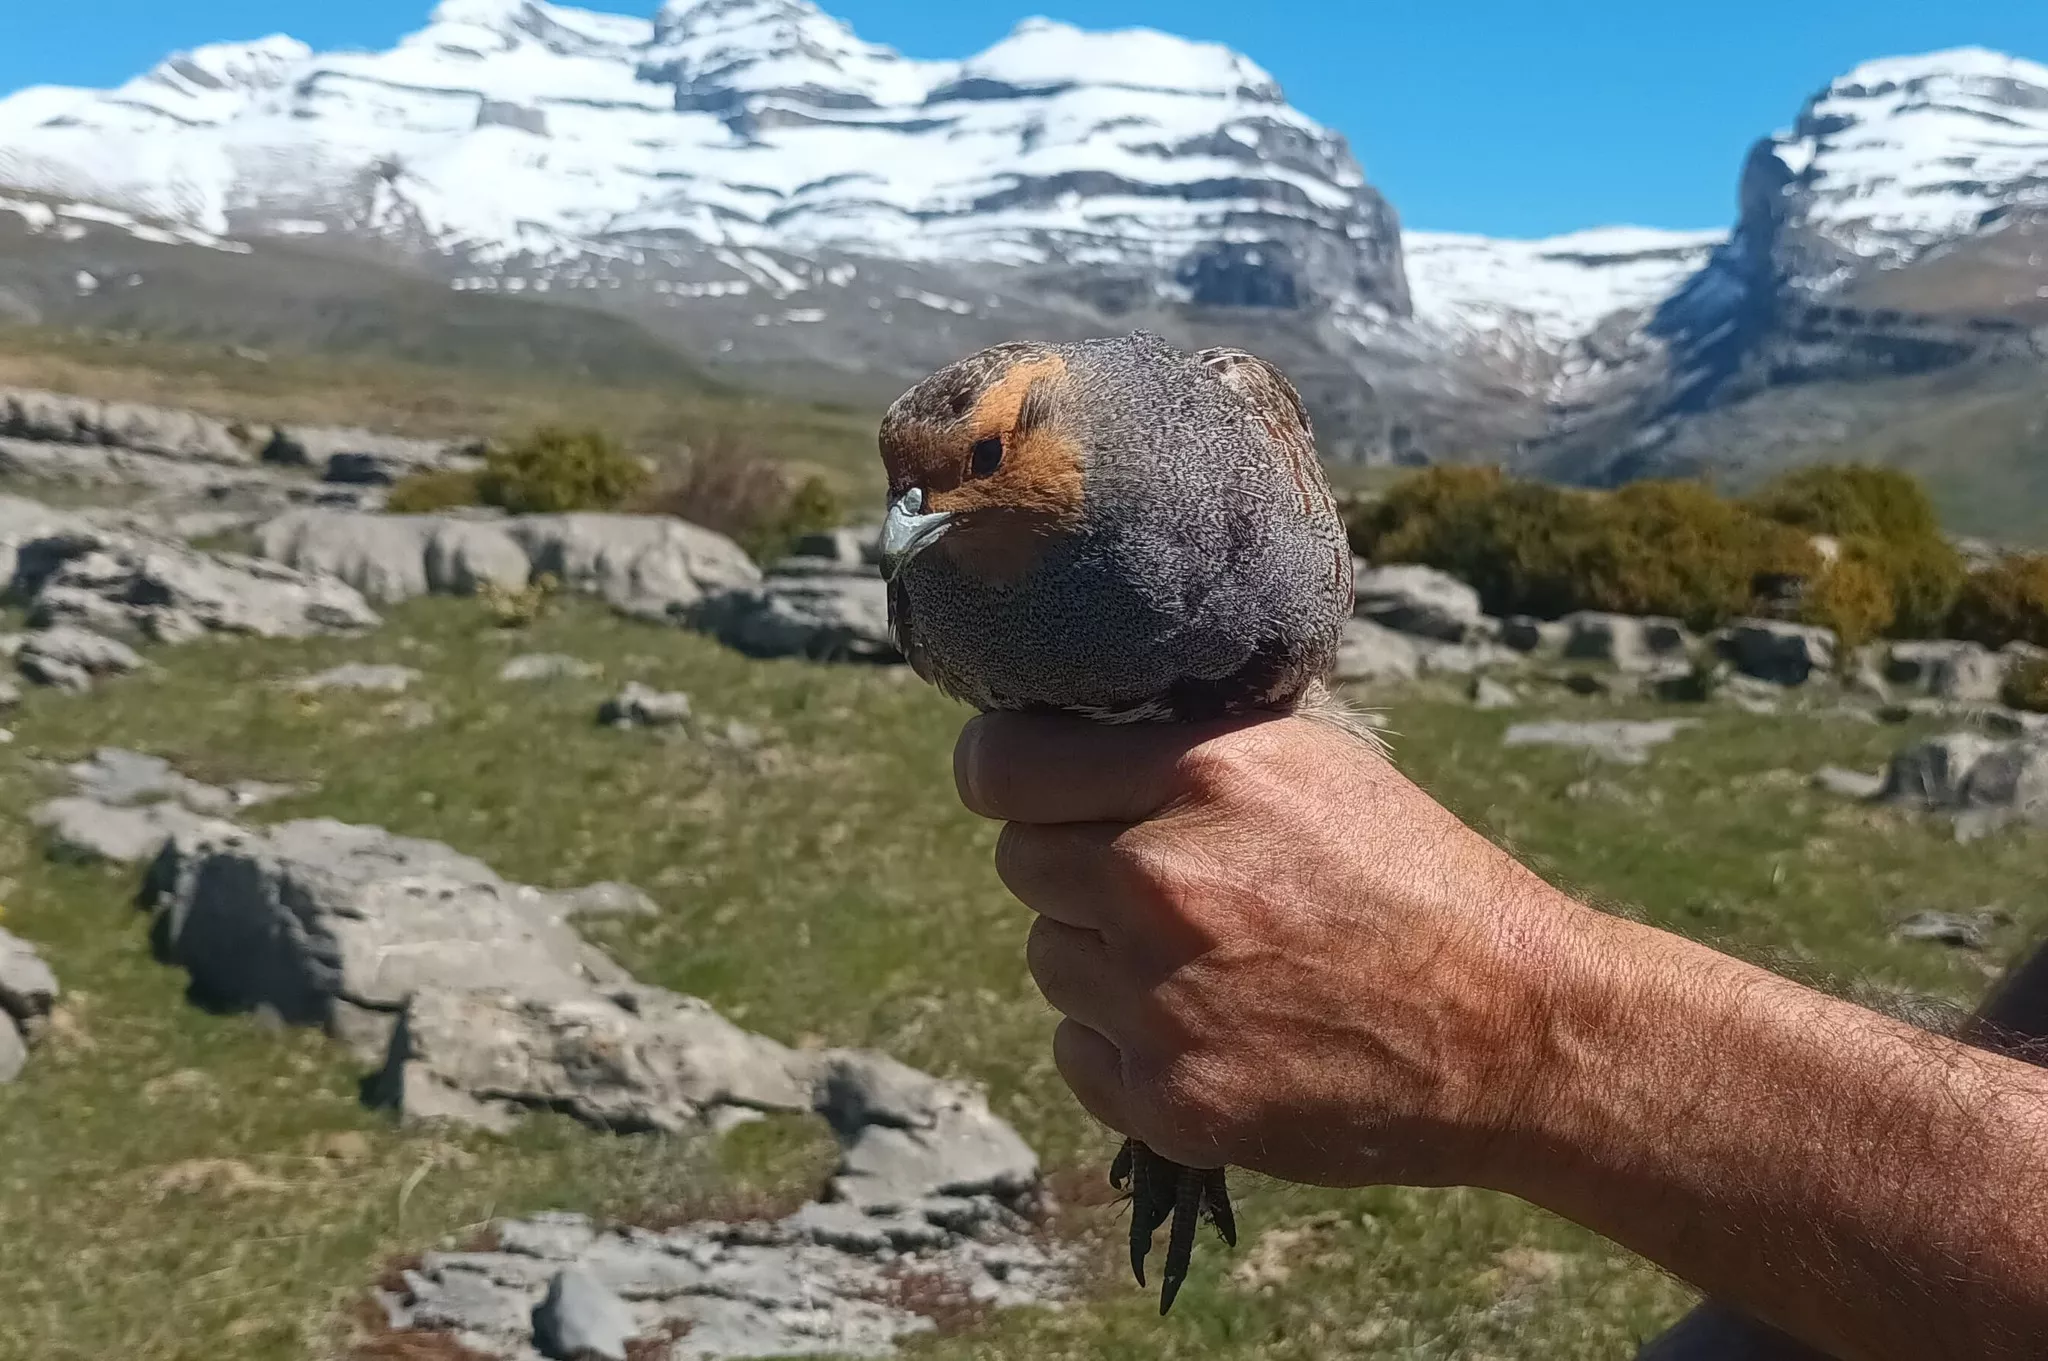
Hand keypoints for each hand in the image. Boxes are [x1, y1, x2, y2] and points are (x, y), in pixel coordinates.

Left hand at [954, 711, 1587, 1189]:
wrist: (1513, 1029)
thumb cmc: (1415, 879)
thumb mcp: (1313, 763)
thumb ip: (1183, 746)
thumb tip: (1069, 731)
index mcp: (1199, 775)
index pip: (998, 764)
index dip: (1005, 770)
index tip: (1027, 781)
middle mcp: (1160, 881)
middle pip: (1019, 862)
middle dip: (1072, 865)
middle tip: (1159, 882)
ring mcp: (1158, 999)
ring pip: (1050, 957)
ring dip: (1101, 956)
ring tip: (1209, 959)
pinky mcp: (1171, 1098)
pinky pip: (1077, 1049)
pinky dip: (1123, 1043)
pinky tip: (1210, 1026)